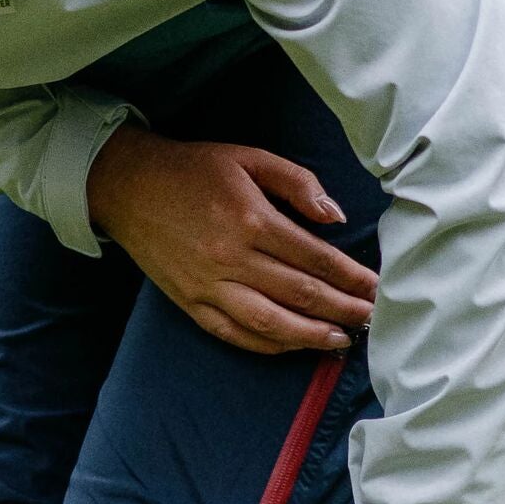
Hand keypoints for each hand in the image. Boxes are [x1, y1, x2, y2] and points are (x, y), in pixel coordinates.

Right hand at [85, 125, 376, 353]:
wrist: (128, 187)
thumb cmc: (194, 169)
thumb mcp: (250, 158)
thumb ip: (298, 183)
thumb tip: (336, 217)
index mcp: (251, 218)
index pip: (314, 258)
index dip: (350, 277)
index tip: (376, 288)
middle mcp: (231, 258)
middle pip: (300, 293)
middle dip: (342, 309)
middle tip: (372, 319)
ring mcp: (209, 285)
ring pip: (270, 322)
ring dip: (311, 335)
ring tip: (342, 339)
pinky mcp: (190, 303)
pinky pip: (235, 334)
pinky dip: (269, 344)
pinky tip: (294, 345)